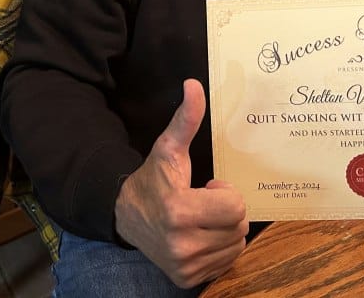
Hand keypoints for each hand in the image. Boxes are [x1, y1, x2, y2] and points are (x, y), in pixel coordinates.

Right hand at [114, 79, 248, 287]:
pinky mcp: (187, 280)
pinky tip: (201, 235)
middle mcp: (182, 245)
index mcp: (180, 211)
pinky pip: (227, 262)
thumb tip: (193, 84)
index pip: (235, 206)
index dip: (226, 193)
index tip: (208, 187)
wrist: (124, 216)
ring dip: (226, 229)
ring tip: (202, 218)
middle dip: (228, 210)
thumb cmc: (153, 180)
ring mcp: (184, 266)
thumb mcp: (169, 148)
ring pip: (236, 245)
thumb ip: (186, 119)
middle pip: (239, 226)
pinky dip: (220, 247)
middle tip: (205, 202)